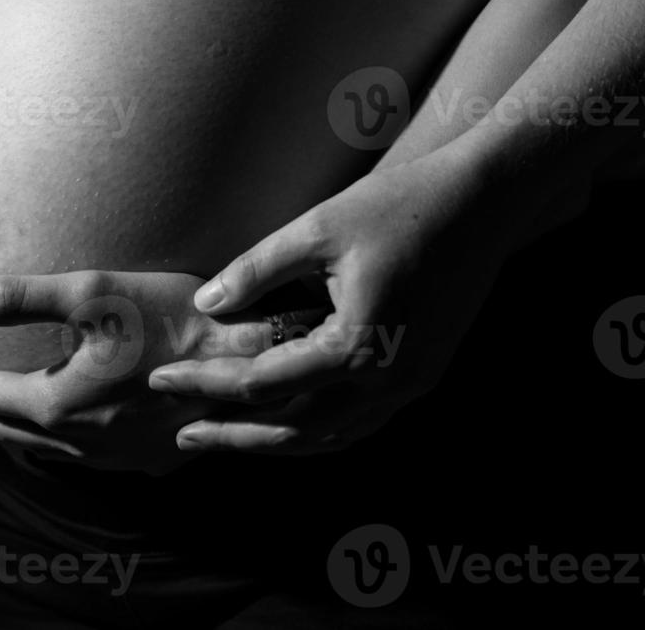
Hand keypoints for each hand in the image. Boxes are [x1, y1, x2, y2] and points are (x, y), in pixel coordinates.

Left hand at [0, 270, 324, 473]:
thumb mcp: (93, 293)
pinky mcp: (157, 458)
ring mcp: (124, 457)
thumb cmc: (174, 315)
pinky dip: (66, 444)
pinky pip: (94, 458)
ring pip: (53, 451)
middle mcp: (88, 442)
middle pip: (15, 432)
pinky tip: (75, 433)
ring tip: (4, 416)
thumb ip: (20, 297)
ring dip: (21, 433)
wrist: (250, 356)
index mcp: (64, 404)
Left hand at [147, 146, 523, 454]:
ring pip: (331, 437)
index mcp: (355, 347)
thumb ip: (256, 271)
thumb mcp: (317, 228)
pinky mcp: (424, 376)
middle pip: (294, 428)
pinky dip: (318, 431)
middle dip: (233, 434)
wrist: (484, 203)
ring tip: (228, 437)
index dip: (204, 381)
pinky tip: (290, 422)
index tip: (160, 378)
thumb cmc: (399, 206)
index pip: (260, 381)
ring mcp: (411, 386)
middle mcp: (386, 381)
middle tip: (182, 434)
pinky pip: (362, 423)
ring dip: (276, 441)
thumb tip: (203, 305)